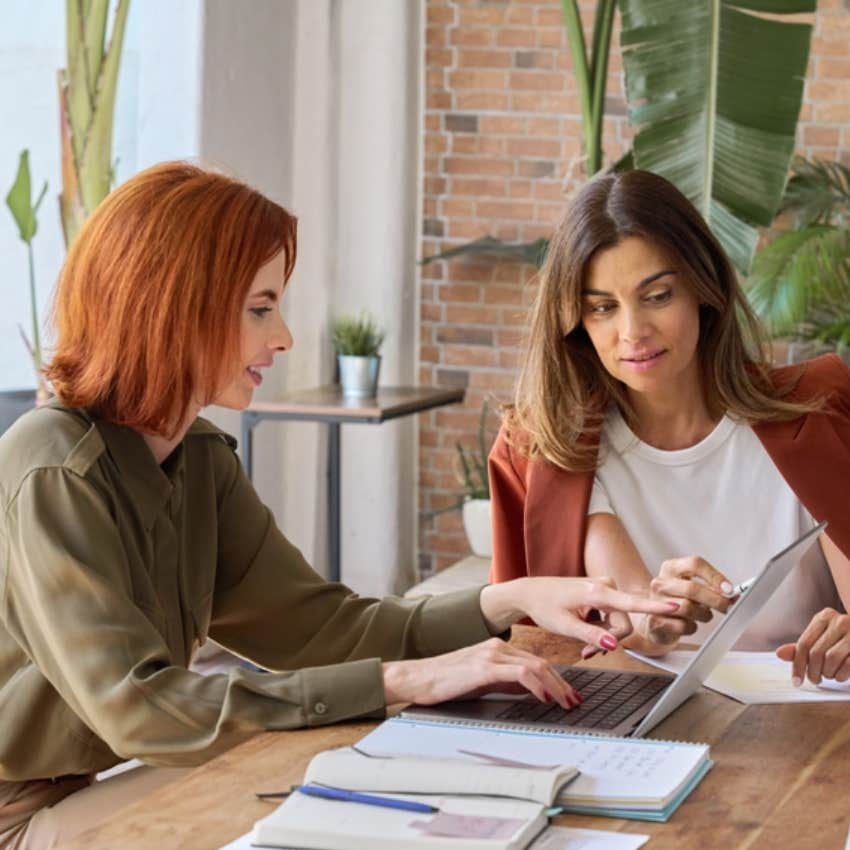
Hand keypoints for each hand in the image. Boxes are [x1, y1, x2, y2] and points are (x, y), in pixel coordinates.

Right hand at [382, 638, 581, 708]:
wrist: (418, 678)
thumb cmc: (446, 682)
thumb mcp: (482, 681)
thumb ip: (505, 682)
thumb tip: (530, 691)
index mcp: (497, 648)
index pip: (536, 661)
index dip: (557, 679)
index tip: (569, 695)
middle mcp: (497, 647)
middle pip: (540, 662)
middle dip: (562, 684)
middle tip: (575, 701)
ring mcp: (491, 655)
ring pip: (535, 665)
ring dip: (555, 685)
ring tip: (566, 702)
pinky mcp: (484, 666)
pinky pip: (519, 672)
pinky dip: (537, 684)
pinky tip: (544, 697)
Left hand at [479, 576, 680, 656]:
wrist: (531, 593)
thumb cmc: (545, 606)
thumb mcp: (564, 626)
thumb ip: (590, 635)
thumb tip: (612, 644)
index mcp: (596, 592)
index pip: (631, 602)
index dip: (654, 607)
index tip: (676, 606)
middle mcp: (605, 585)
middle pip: (623, 622)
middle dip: (609, 639)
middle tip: (587, 653)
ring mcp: (604, 587)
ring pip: (618, 621)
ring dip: (604, 636)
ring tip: (583, 645)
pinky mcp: (602, 591)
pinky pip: (612, 615)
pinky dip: (601, 628)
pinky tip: (586, 633)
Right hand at [638, 556, 734, 647]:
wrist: (656, 619)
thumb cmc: (678, 600)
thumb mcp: (691, 584)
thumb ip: (710, 585)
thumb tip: (730, 593)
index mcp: (671, 568)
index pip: (695, 564)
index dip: (715, 576)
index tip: (729, 589)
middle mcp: (661, 583)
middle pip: (692, 588)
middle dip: (715, 599)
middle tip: (727, 606)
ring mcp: (656, 602)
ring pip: (687, 607)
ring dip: (703, 614)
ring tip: (704, 615)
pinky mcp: (655, 621)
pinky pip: (683, 625)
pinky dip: (692, 627)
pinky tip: (690, 624)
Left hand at [776, 608, 849, 684]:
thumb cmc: (842, 640)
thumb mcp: (821, 638)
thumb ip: (802, 647)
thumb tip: (780, 653)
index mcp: (824, 617)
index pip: (804, 643)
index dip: (798, 665)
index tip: (796, 681)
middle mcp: (840, 621)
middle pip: (816, 652)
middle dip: (812, 671)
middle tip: (814, 679)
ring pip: (831, 659)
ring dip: (827, 673)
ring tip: (828, 674)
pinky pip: (848, 665)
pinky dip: (841, 675)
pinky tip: (839, 676)